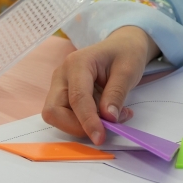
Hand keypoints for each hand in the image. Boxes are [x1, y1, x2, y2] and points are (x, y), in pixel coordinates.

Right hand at [42, 26, 160, 143]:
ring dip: (81, 125)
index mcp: (77, 63)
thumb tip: (108, 119)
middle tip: (104, 129)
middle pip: (54, 110)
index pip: (77, 98)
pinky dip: (84, 122)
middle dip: (76, 126)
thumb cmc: (126, 53)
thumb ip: (116, 94)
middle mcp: (62, 74)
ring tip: (111, 118)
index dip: (87, 121)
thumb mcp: (128, 70)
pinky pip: (66, 115)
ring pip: (57, 116)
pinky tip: (105, 115)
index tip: (100, 138)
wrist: (123, 45)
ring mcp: (60, 85)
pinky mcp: (64, 95)